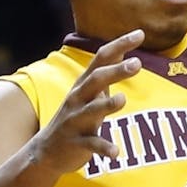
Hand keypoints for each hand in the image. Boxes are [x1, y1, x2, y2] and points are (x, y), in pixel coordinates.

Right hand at [28, 29, 144, 174]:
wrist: (46, 152)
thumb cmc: (75, 117)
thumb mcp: (89, 94)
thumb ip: (105, 75)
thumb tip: (123, 52)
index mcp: (84, 85)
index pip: (102, 58)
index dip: (120, 45)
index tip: (140, 33)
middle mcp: (78, 99)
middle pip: (96, 80)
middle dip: (116, 71)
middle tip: (138, 64)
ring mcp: (75, 121)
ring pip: (91, 110)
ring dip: (106, 105)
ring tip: (122, 99)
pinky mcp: (76, 143)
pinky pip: (91, 145)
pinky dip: (104, 148)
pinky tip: (116, 153)